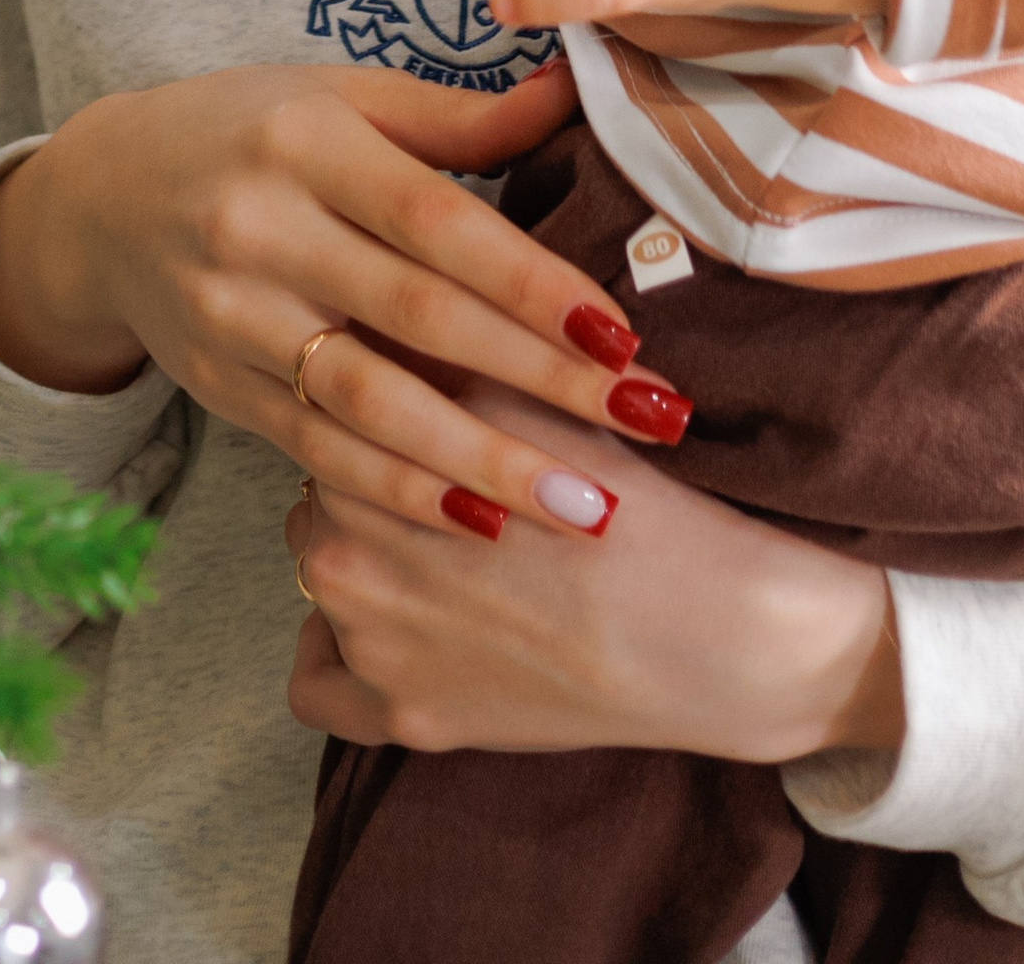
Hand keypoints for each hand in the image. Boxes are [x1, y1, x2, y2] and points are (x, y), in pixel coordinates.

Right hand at [0, 60, 699, 543]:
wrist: (101, 198)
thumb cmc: (248, 130)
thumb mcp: (341, 96)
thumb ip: (458, 115)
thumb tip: (575, 88)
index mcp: (309, 144)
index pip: (437, 222)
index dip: (529, 282)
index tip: (622, 334)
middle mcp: (265, 233)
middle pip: (419, 319)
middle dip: (540, 381)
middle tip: (647, 424)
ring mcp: (237, 320)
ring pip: (371, 405)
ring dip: (482, 462)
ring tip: (582, 506)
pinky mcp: (223, 388)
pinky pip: (319, 451)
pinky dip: (399, 492)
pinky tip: (478, 524)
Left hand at [288, 381, 901, 766]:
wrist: (706, 626)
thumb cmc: (621, 490)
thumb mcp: (521, 383)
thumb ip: (433, 344)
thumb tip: (373, 302)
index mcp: (360, 456)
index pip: (337, 409)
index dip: (391, 403)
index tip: (434, 409)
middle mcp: (339, 554)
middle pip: (324, 494)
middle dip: (376, 479)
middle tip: (453, 477)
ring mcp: (367, 647)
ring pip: (323, 582)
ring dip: (367, 557)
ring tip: (443, 549)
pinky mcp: (400, 720)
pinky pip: (317, 687)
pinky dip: (340, 659)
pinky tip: (395, 629)